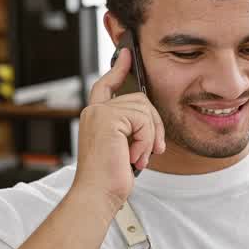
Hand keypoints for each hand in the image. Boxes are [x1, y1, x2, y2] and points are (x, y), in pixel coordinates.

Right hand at [69, 48, 165, 211]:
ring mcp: (99, 113)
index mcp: (95, 117)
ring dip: (149, 138)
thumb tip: (148, 117)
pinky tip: (134, 157)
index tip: (127, 54)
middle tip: (154, 150)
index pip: (106, 85)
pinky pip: (143, 121)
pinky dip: (145, 142)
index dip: (118, 69)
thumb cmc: (108, 178)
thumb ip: (129, 129)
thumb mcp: (123, 147)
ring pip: (144, 110)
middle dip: (154, 126)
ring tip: (138, 158)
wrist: (97, 194)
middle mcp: (94, 111)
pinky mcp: (108, 118)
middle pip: (139, 100)